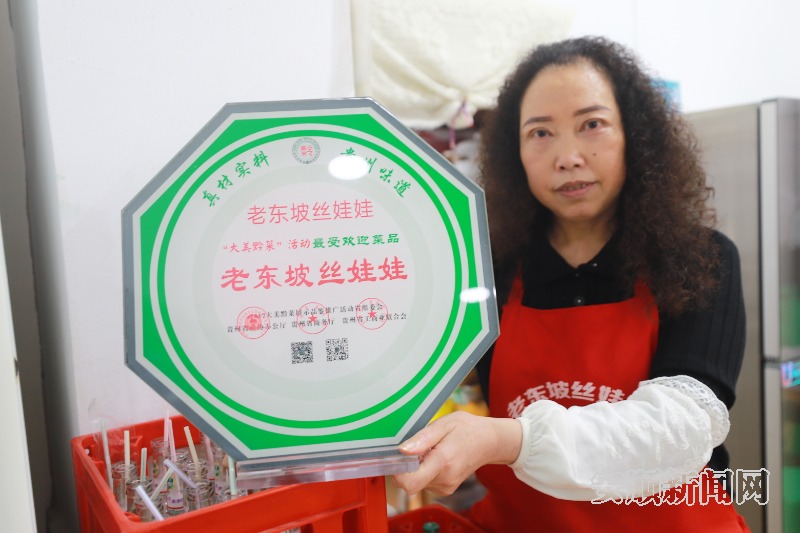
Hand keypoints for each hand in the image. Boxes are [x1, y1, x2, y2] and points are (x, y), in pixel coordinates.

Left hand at [392, 411, 521, 495]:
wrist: (489, 442)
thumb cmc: (467, 429)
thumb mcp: (444, 424)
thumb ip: (422, 438)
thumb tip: (402, 450)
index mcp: (442, 462)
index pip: (410, 483)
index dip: (398, 473)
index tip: (399, 458)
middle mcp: (444, 479)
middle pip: (410, 482)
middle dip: (409, 465)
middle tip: (422, 448)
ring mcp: (446, 487)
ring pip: (416, 482)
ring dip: (418, 467)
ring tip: (433, 450)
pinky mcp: (446, 489)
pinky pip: (424, 483)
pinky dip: (425, 471)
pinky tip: (437, 458)